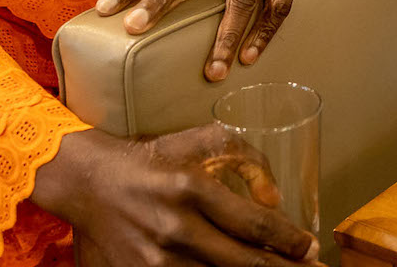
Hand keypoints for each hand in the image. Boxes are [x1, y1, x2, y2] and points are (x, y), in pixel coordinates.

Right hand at [32, 126, 317, 266]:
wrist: (86, 181)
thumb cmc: (151, 159)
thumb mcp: (200, 141)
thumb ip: (246, 158)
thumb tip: (275, 198)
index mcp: (192, 189)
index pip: (254, 224)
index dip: (289, 241)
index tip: (310, 248)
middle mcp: (175, 228)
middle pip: (243, 262)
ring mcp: (154, 259)